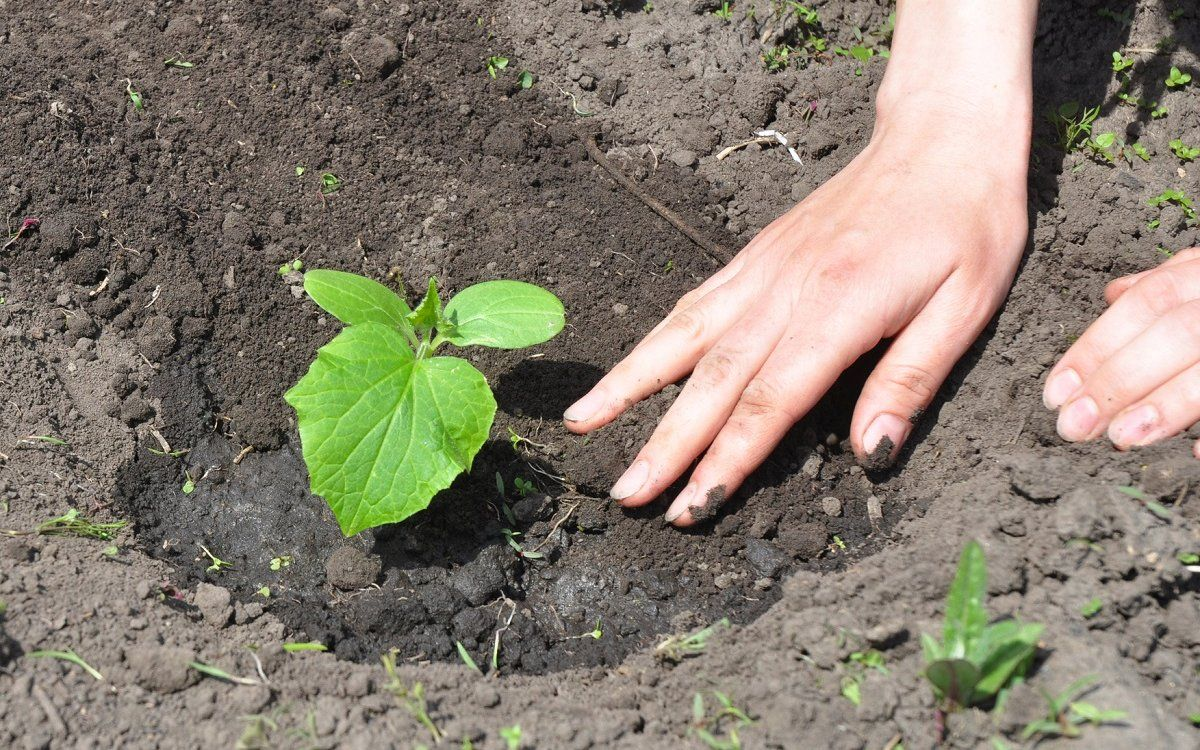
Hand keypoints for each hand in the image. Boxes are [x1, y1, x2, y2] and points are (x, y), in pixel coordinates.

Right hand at [563, 111, 1029, 524]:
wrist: (939, 138)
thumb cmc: (966, 222)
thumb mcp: (966, 305)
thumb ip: (911, 380)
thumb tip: (871, 452)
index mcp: (838, 308)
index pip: (769, 401)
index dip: (726, 460)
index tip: (691, 506)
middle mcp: (784, 290)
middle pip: (711, 380)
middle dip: (665, 443)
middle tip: (625, 494)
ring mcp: (760, 270)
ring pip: (681, 337)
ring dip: (629, 386)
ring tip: (581, 424)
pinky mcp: (753, 256)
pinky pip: (692, 304)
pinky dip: (651, 341)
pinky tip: (626, 370)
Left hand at [1044, 247, 1199, 456]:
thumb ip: (1174, 284)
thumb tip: (1116, 294)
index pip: (1150, 303)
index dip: (1097, 346)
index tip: (1055, 391)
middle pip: (1179, 332)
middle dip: (1119, 380)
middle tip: (1073, 426)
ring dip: (1169, 404)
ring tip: (1121, 439)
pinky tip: (1195, 454)